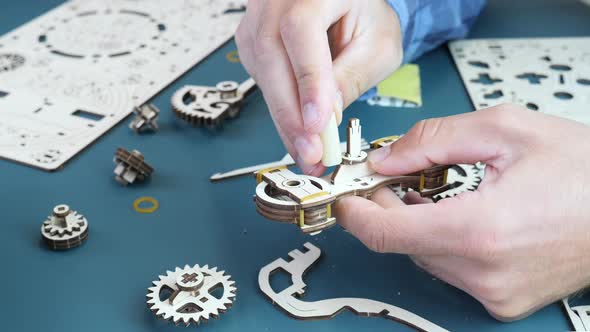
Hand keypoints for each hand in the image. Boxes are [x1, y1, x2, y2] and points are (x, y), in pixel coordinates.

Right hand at [236, 0, 402, 174]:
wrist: (344, 4)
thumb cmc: (364, 15)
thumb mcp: (377, 45)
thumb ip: (352, 76)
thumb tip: (326, 117)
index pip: (302, 30)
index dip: (307, 80)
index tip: (316, 123)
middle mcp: (277, 0)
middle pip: (271, 56)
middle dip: (291, 114)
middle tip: (311, 153)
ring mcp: (258, 19)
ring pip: (263, 74)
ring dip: (284, 119)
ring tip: (308, 152)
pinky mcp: (252, 42)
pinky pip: (262, 81)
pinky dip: (280, 111)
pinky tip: (297, 132)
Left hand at [335, 104, 589, 320]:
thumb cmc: (585, 169)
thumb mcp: (505, 130)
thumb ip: (433, 140)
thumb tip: (387, 158)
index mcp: (481, 230)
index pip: (387, 233)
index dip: (356, 214)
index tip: (346, 198)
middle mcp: (485, 272)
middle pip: (402, 243)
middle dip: (388, 208)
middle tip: (393, 177)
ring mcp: (495, 293)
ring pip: (424, 256)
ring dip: (416, 224)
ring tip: (431, 191)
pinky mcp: (503, 301)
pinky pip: (451, 270)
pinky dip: (442, 242)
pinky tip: (454, 215)